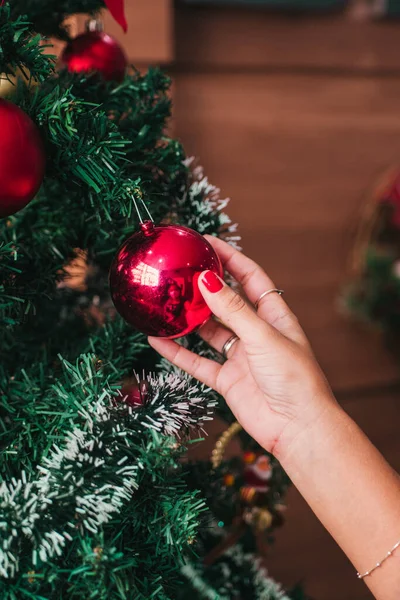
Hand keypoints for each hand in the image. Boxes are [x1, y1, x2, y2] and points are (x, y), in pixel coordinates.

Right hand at [149, 236, 336, 457]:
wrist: (297, 428)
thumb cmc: (294, 377)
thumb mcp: (262, 336)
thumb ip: (233, 309)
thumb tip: (206, 279)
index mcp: (274, 316)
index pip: (251, 277)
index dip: (231, 257)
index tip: (207, 242)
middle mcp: (256, 332)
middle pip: (227, 301)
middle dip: (205, 285)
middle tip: (180, 269)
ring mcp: (240, 356)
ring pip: (209, 331)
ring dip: (189, 318)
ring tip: (165, 301)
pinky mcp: (227, 380)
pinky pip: (197, 362)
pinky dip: (178, 352)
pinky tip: (157, 340)